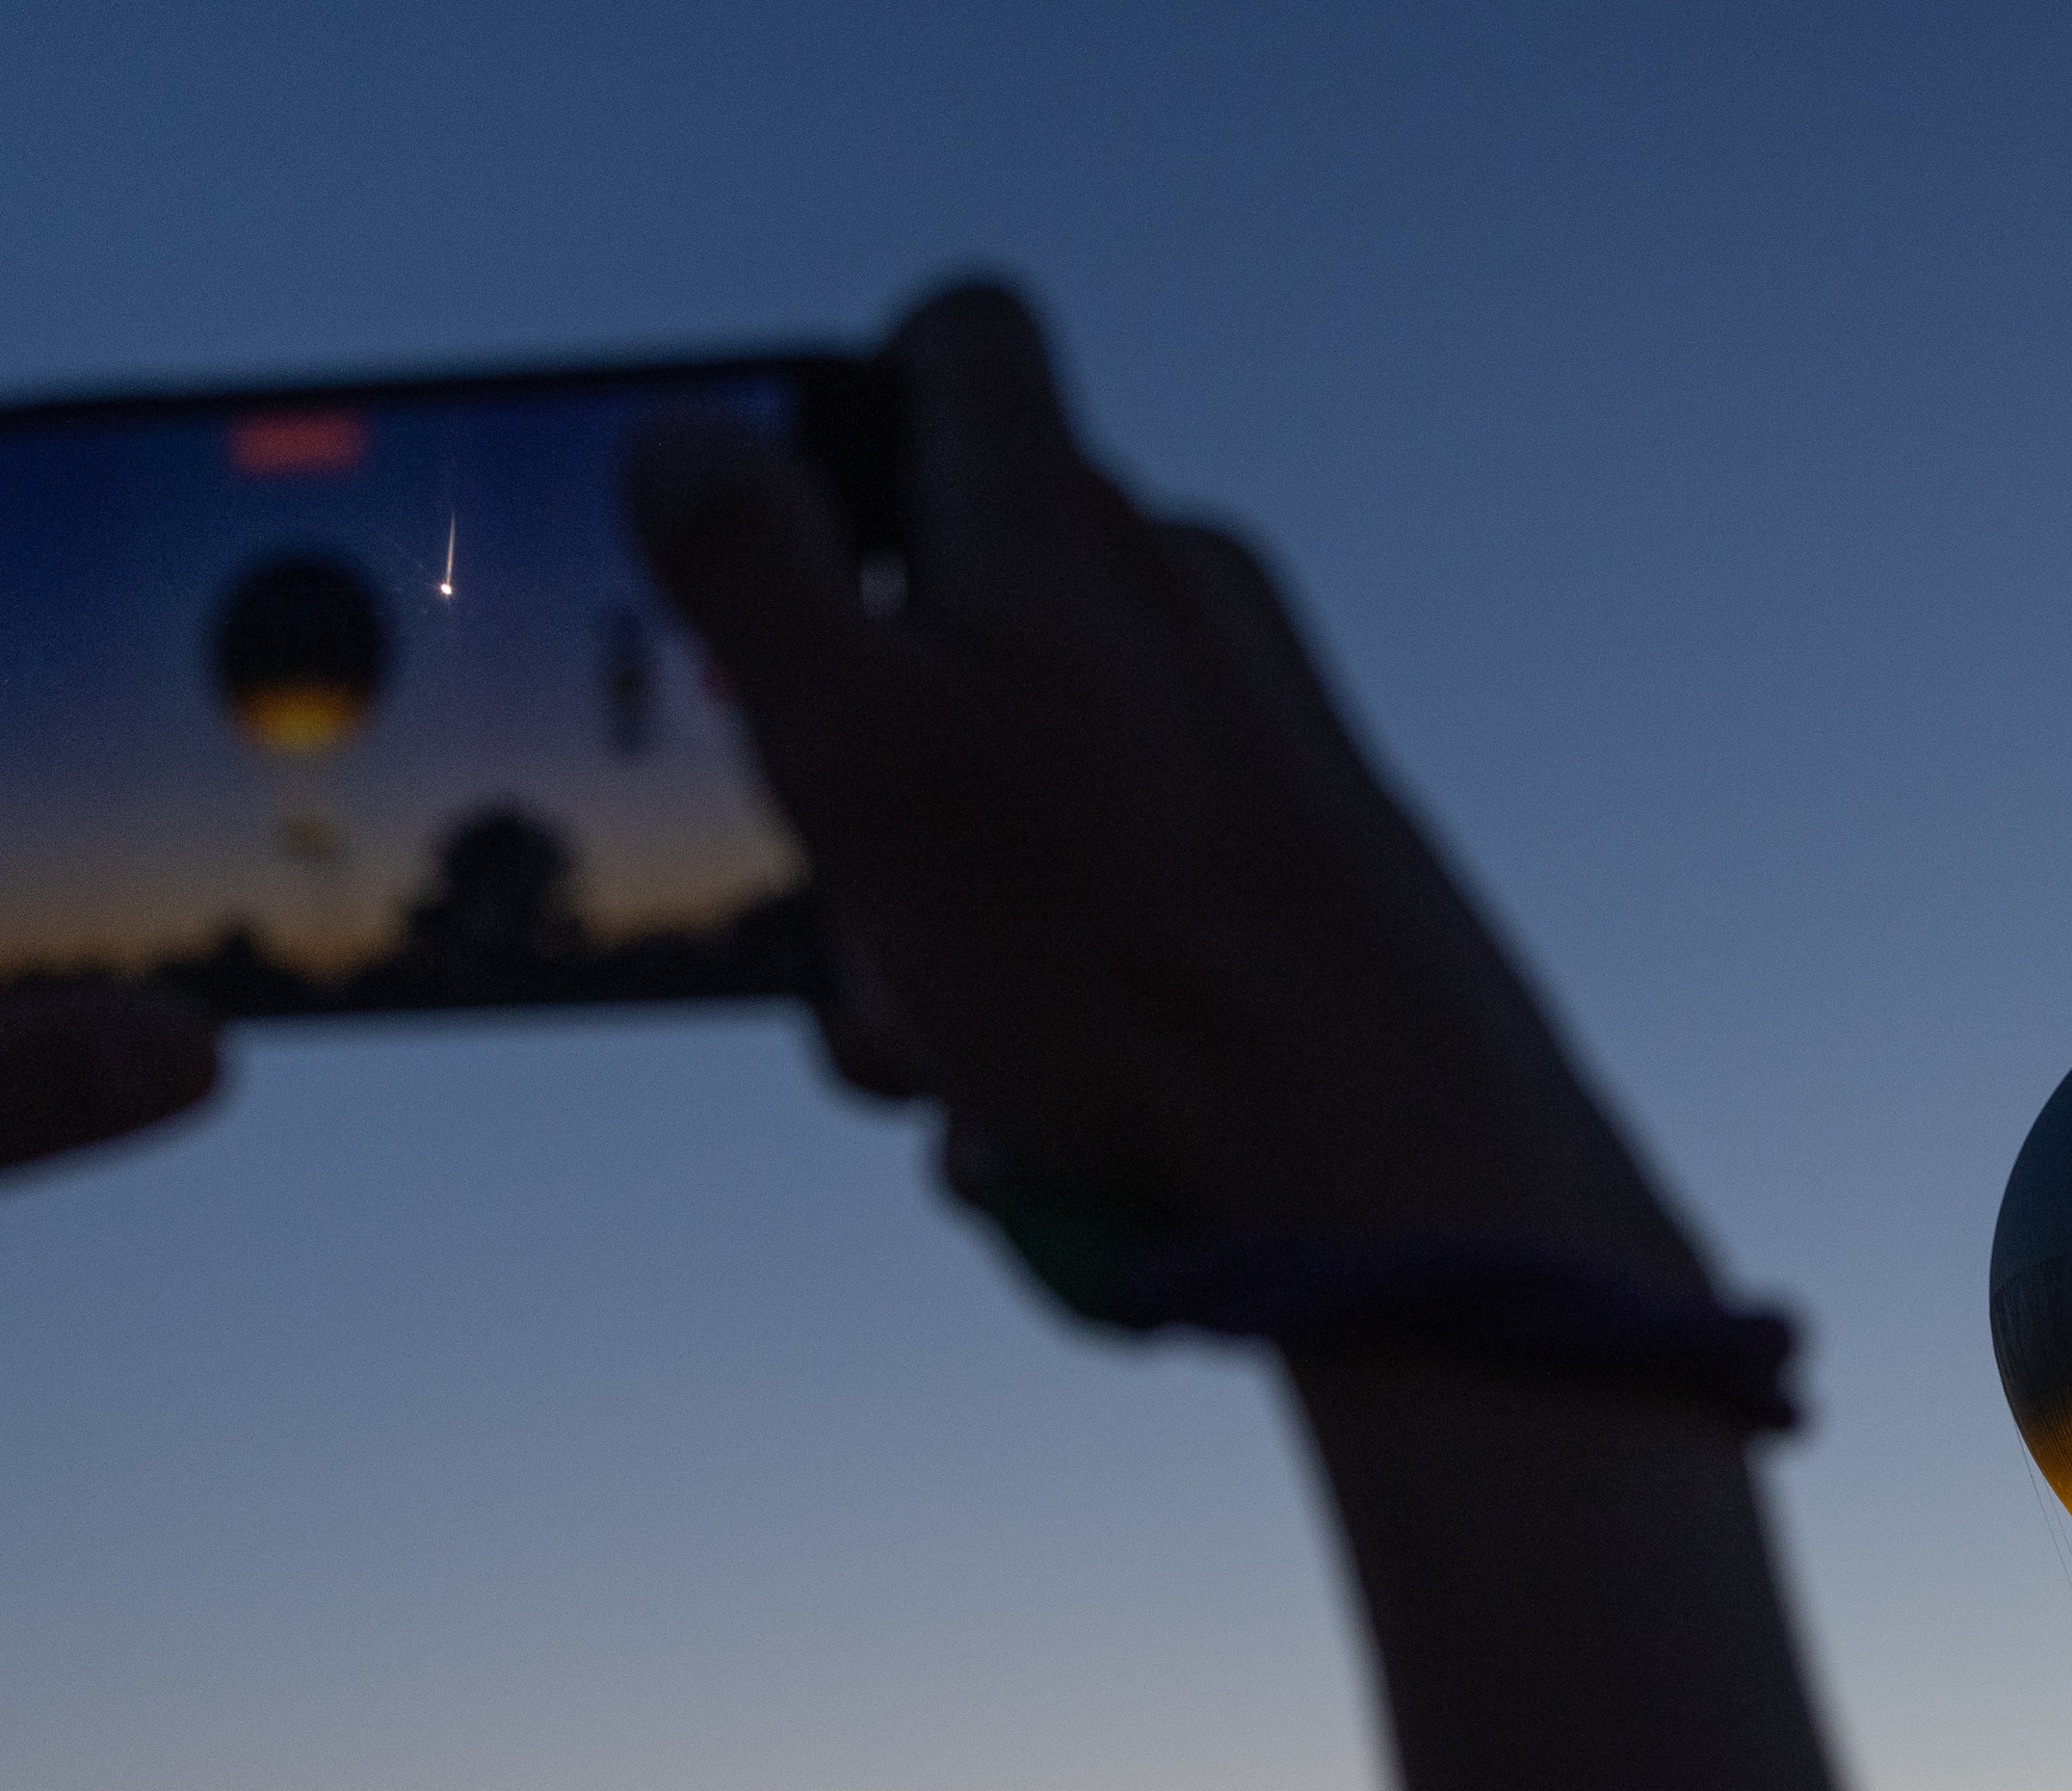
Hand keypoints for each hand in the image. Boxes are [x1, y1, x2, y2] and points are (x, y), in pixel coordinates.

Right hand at [627, 284, 1702, 1293]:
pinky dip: (1047, 1019)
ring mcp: (1249, 738)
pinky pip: (1112, 920)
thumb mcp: (855, 744)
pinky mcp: (1296, 873)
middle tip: (849, 914)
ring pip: (1019, 807)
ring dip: (934, 945)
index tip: (783, 550)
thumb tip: (684, 431)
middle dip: (856, 787)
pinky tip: (1040, 1128)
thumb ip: (749, 567)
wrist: (1387, 1166)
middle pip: (951, 627)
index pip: (957, 343)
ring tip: (956, 1063)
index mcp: (1060, 526)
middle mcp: (1176, 601)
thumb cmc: (1117, 958)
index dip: (844, 411)